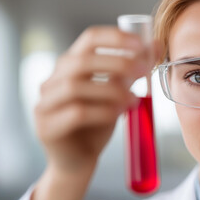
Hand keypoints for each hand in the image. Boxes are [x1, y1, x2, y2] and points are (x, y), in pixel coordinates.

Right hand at [35, 26, 161, 171]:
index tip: (142, 44)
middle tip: (144, 71)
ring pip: (75, 86)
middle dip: (117, 63)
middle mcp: (53, 80)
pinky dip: (103, 111)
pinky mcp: (47, 127)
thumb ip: (131, 71)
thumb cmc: (97, 124)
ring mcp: (45, 103)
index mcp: (70, 66)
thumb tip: (154, 45)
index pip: (89, 38)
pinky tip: (120, 113)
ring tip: (134, 99)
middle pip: (81, 61)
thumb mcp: (117, 94)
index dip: (116, 37)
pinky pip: (76, 114)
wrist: (79, 162)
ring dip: (111, 89)